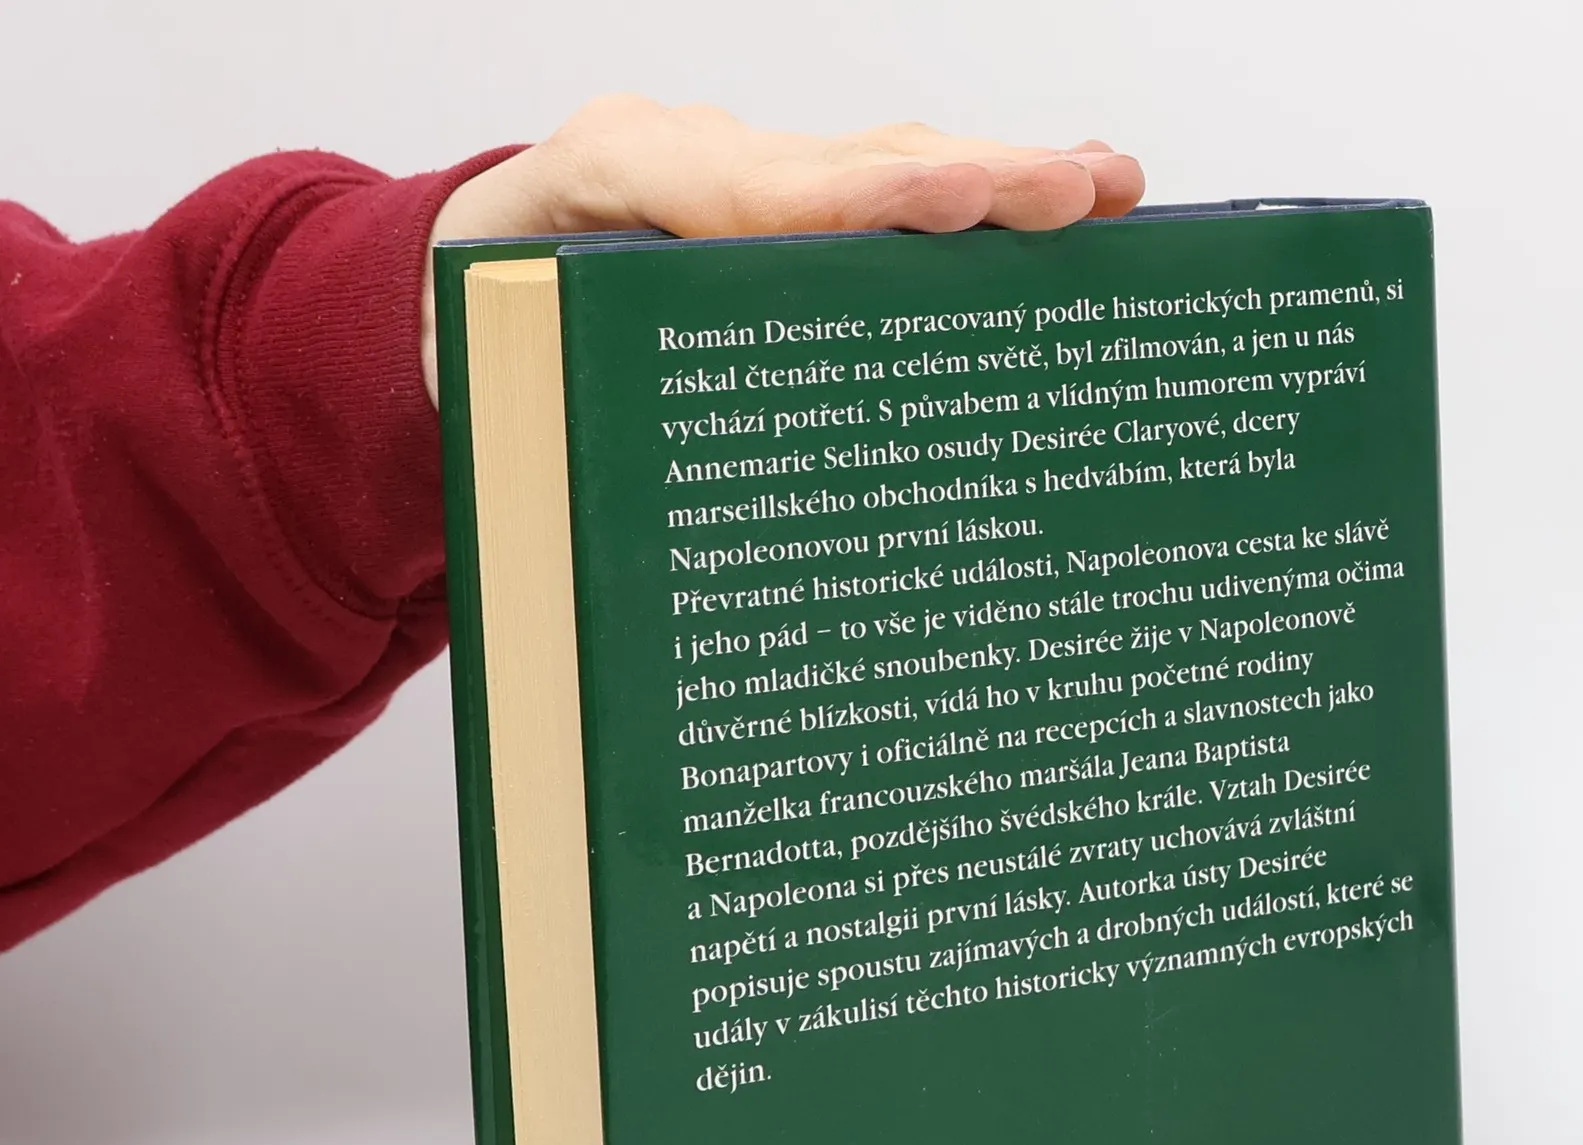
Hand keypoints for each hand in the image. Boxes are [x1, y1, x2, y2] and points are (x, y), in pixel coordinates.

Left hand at [422, 99, 1145, 401]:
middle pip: (850, 163)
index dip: (866, 200)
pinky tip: (1049, 200)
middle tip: (1089, 190)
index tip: (958, 200)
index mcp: (607, 181)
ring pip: (879, 165)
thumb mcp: (496, 375)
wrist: (439, 289)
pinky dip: (960, 198)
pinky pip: (870, 188)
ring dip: (997, 178)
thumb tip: (674, 514)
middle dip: (976, 178)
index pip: (759, 195)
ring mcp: (737, 170)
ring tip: (1108, 189)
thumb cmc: (474, 344)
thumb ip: (576, 396)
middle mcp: (687, 158)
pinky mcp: (767, 197)